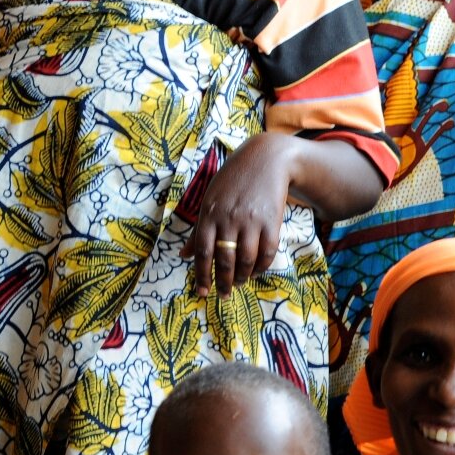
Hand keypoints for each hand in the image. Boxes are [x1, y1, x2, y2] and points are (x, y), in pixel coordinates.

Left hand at [186, 134, 297, 296]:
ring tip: (239, 283)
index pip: (203, 252)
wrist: (266, 159)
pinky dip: (261, 267)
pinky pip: (267, 252)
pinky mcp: (272, 222)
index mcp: (210, 214)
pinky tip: (256, 271)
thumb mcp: (210, 199)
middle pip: (225, 260)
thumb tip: (182, 255)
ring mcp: (251, 221)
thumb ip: (198, 229)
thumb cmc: (233, 180)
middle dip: (223, 282)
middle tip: (223, 295)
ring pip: (246, 260)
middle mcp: (229, 219)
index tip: (202, 292)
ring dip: (242, 277)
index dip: (202, 275)